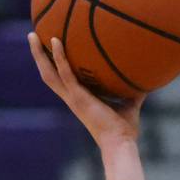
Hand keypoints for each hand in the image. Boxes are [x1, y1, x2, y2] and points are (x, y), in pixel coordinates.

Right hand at [28, 31, 141, 145]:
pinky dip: (59, 57)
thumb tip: (148, 78)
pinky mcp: (78, 97)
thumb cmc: (125, 130)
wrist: (121, 144)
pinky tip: (56, 40)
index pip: (61, 80)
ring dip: (39, 55)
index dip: (52, 65)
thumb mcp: (130, 104)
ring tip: (32, 35)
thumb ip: (134, 91)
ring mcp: (73, 97)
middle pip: (48, 74)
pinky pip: (65, 73)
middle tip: (32, 36)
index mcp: (79, 99)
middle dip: (39, 56)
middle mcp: (72, 98)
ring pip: (48, 73)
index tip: (49, 49)